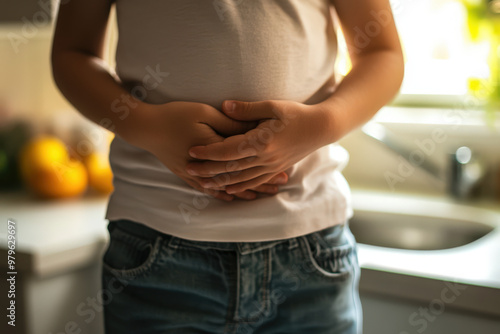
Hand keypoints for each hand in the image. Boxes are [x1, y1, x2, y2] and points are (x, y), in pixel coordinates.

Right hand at [129, 101, 287, 200]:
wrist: (145, 128)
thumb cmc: (175, 115)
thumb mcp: (204, 112)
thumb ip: (229, 122)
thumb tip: (252, 128)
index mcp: (215, 149)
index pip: (245, 156)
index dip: (265, 160)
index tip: (285, 162)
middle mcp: (208, 167)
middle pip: (241, 176)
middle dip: (263, 180)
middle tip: (282, 183)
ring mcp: (196, 175)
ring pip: (228, 187)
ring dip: (247, 190)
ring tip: (265, 193)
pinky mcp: (188, 176)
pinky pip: (210, 190)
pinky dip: (224, 193)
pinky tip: (233, 198)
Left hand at [185, 100, 328, 193]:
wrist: (320, 129)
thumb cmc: (296, 114)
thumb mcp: (272, 106)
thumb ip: (247, 109)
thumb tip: (224, 106)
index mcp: (262, 141)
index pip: (228, 150)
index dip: (208, 151)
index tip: (192, 151)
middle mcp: (265, 158)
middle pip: (230, 167)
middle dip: (208, 170)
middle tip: (188, 169)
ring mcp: (270, 166)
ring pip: (240, 179)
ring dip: (220, 181)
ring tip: (201, 183)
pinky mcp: (275, 169)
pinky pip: (254, 182)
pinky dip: (240, 187)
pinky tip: (227, 190)